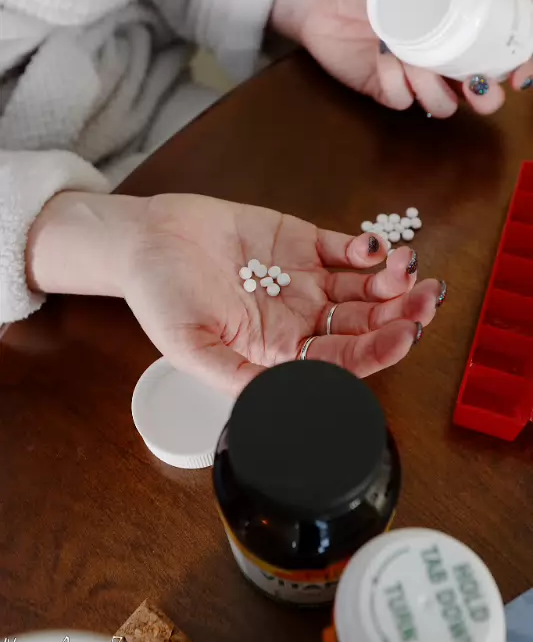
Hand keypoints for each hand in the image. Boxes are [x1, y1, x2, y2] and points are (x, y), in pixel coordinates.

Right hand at [28, 192, 444, 395]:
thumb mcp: (190, 346)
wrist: (146, 240)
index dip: (375, 350)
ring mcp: (304, 280)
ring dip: (391, 281)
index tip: (402, 335)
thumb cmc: (160, 296)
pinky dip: (365, 250)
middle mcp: (299, 319)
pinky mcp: (302, 243)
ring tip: (406, 267)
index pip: (340, 360)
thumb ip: (237, 376)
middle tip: (427, 301)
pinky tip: (375, 247)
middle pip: (362, 324)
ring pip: (362, 288)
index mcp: (277, 352)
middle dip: (399, 315)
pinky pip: (343, 250)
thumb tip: (287, 402)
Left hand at [271, 0, 532, 118]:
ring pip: (442, 105)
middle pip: (479, 95)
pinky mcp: (385, 90)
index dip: (518, 68)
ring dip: (432, 86)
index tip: (519, 74)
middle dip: (484, 97)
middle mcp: (440, 57)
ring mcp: (413, 77)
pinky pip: (401, 101)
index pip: (500, 55)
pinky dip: (394, 81)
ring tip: (408, 55)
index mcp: (458, 28)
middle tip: (474, 83)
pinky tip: (381, 56)